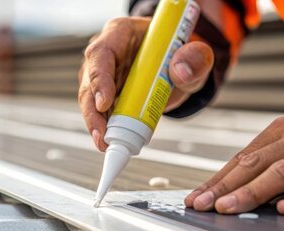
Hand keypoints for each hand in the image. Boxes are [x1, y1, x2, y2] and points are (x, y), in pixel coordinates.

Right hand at [79, 17, 213, 151]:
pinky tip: (110, 142)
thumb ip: (194, 58)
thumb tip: (180, 72)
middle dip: (93, 112)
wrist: (179, 64)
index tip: (104, 103)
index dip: (99, 78)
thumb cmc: (179, 52)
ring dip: (97, 124)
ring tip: (106, 144)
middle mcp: (107, 54)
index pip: (101, 53)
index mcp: (120, 34)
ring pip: (91, 100)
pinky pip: (100, 113)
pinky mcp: (106, 94)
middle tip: (102, 136)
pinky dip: (105, 129)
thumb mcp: (194, 52)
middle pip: (89, 82)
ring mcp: (104, 76)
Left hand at [185, 107, 283, 214]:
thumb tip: (224, 195)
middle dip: (225, 187)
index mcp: (282, 131)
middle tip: (203, 205)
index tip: (195, 199)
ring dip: (253, 192)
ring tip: (230, 207)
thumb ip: (265, 172)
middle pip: (257, 164)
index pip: (242, 158)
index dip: (217, 180)